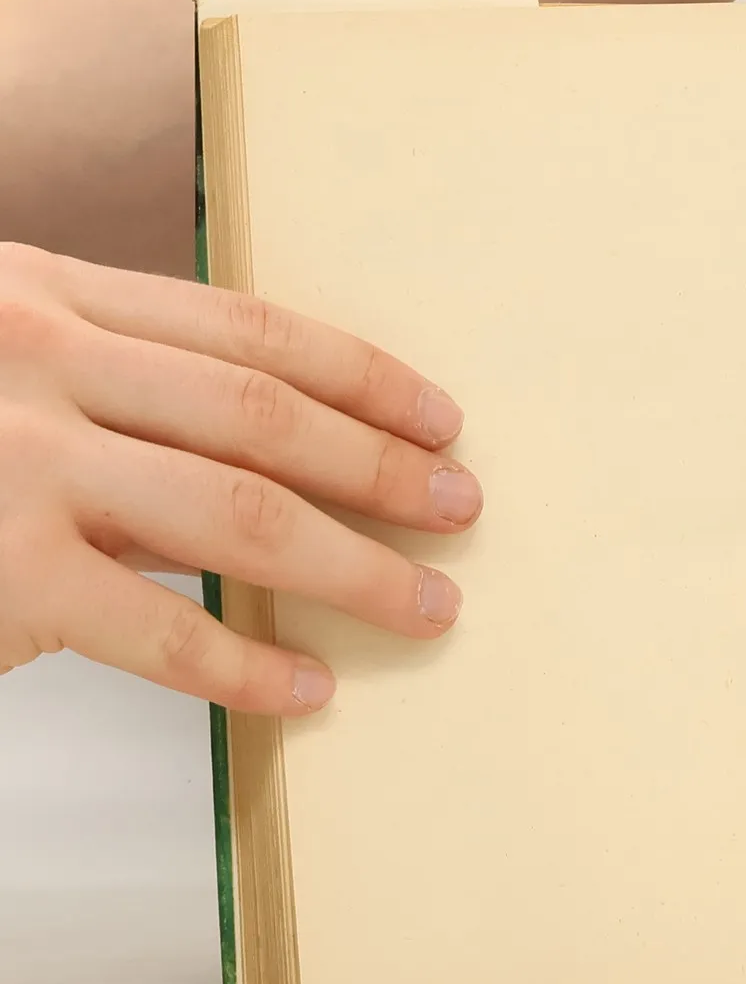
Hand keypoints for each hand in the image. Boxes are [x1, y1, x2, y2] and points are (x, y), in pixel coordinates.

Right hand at [0, 242, 480, 713]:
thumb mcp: (2, 367)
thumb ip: (113, 394)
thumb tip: (271, 455)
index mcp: (51, 295)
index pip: (252, 329)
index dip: (364, 376)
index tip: (441, 419)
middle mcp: (38, 360)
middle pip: (266, 416)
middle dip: (381, 470)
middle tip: (462, 512)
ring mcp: (12, 462)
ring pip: (237, 514)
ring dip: (352, 566)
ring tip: (424, 605)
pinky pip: (153, 628)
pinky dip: (242, 664)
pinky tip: (305, 687)